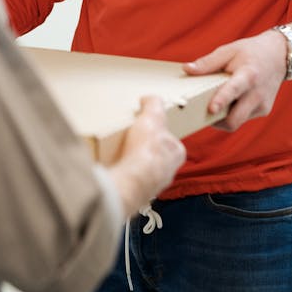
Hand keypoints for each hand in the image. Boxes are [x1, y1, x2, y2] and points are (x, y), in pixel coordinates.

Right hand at [107, 95, 185, 217]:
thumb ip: (154, 104)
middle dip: (146, 151)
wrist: (132, 180)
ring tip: (120, 154)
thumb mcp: (153, 116)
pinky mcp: (136, 193)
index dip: (160, 133)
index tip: (149, 128)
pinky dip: (124, 175)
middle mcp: (168, 172)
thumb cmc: (147, 151)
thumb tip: (149, 99)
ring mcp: (152, 184)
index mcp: (176, 153)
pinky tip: (115, 167)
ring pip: (145, 172)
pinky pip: (130, 182)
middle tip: (132, 141)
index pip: (171, 141)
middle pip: (158, 157)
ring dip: (135, 165)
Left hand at [183, 30, 287, 132]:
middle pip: (235, 119)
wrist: (279, 56)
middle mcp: (257, 94)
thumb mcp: (229, 50)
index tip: (211, 109)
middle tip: (200, 113)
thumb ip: (207, 62)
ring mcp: (262, 105)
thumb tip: (186, 69)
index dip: (222, 100)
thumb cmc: (250, 52)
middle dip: (216, 121)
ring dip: (222, 118)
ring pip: (237, 122)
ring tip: (213, 105)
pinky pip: (242, 118)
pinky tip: (229, 102)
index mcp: (248, 75)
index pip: (234, 90)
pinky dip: (232, 114)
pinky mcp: (263, 111)